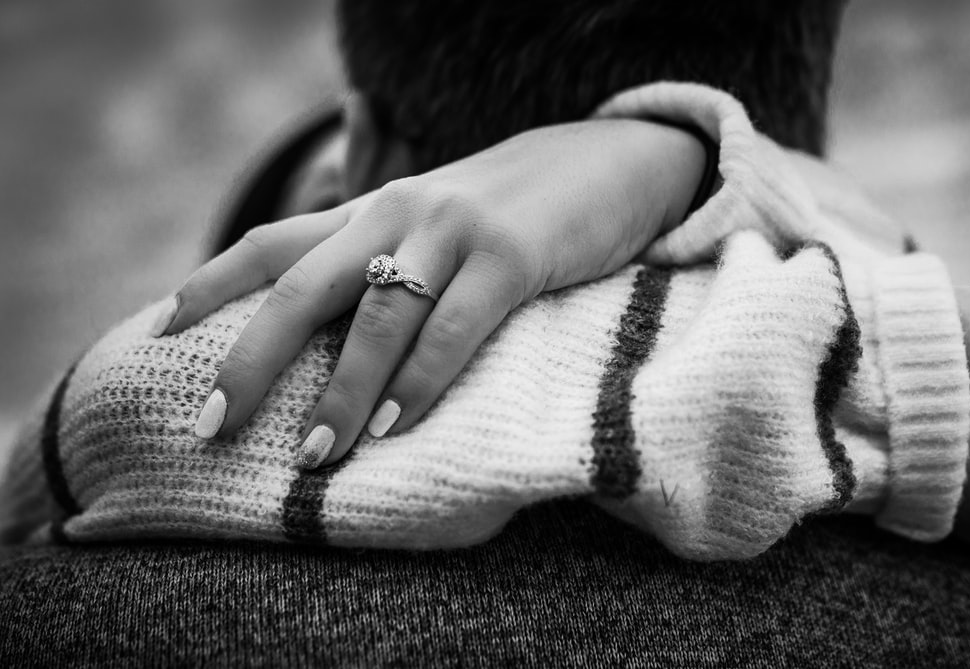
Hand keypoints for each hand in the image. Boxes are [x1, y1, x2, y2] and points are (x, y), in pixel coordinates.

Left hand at [160, 118, 704, 467]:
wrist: (612, 160)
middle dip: (252, 358)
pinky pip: (453, 327)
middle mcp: (400, 213)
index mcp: (377, 210)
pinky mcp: (512, 255)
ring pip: (377, 317)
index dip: (211, 284)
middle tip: (211, 424)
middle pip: (302, 286)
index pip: (274, 243)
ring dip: (341, 392)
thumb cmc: (521, 212)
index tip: (162, 331)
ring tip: (314, 455)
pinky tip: (394, 425)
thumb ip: (392, 263)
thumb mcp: (443, 226)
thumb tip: (339, 340)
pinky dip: (419, 381)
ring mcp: (455, 231)